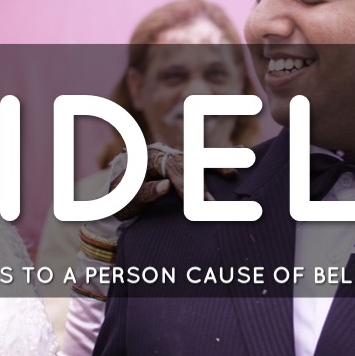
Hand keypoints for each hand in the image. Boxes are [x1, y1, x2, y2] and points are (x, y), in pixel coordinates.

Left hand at [111, 144, 234, 220]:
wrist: (117, 192)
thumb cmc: (122, 197)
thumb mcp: (127, 198)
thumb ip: (146, 192)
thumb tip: (167, 186)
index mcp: (149, 158)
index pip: (174, 170)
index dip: (186, 185)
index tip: (198, 201)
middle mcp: (164, 154)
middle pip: (188, 163)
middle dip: (202, 183)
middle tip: (211, 201)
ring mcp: (174, 158)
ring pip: (198, 159)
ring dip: (216, 166)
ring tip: (232, 173)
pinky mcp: (181, 164)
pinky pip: (201, 161)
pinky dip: (217, 162)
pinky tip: (237, 159)